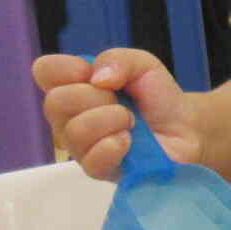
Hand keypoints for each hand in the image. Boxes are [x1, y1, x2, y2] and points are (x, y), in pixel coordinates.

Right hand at [34, 49, 198, 179]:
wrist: (185, 127)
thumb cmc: (156, 97)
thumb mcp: (142, 64)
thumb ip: (118, 59)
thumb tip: (97, 78)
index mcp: (73, 87)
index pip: (45, 71)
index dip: (66, 68)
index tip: (94, 74)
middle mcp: (68, 117)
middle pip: (56, 102)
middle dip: (97, 97)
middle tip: (121, 103)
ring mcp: (80, 146)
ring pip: (75, 130)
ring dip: (111, 120)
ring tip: (130, 122)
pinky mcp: (98, 170)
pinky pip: (91, 160)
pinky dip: (115, 145)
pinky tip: (130, 141)